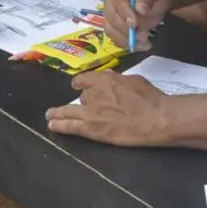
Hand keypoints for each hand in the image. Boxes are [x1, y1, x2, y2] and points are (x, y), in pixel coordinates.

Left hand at [45, 72, 168, 146]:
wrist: (156, 118)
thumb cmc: (151, 98)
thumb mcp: (134, 80)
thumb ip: (118, 80)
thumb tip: (109, 79)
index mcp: (105, 79)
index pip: (84, 79)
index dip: (82, 84)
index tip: (80, 87)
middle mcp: (94, 93)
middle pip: (81, 96)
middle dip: (82, 101)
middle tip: (77, 106)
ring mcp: (91, 112)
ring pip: (68, 111)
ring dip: (59, 113)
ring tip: (50, 116)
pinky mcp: (92, 129)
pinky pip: (71, 126)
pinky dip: (59, 125)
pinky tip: (52, 125)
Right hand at [101, 0, 171, 50]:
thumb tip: (141, 9)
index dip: (124, 12)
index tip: (134, 24)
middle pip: (112, 16)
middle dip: (127, 29)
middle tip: (143, 36)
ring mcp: (108, 11)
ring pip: (111, 29)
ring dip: (126, 39)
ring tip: (144, 43)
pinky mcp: (111, 24)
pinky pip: (114, 36)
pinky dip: (126, 43)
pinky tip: (139, 46)